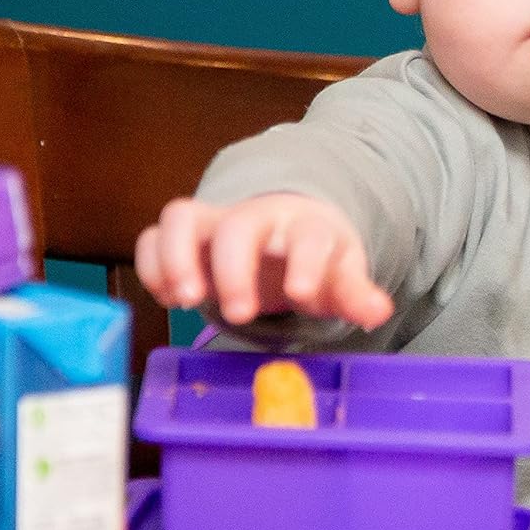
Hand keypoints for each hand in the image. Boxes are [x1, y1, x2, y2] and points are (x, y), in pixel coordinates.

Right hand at [134, 193, 393, 330]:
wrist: (288, 230)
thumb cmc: (314, 259)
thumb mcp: (341, 277)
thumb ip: (355, 294)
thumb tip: (377, 311)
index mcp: (305, 228)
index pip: (310, 235)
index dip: (307, 262)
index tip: (302, 293)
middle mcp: (256, 218)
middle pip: (239, 226)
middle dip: (234, 269)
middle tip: (239, 314)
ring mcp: (215, 223)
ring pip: (181, 215)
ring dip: (176, 257)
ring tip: (185, 299)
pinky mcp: (184, 236)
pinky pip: (153, 235)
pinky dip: (152, 266)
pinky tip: (168, 298)